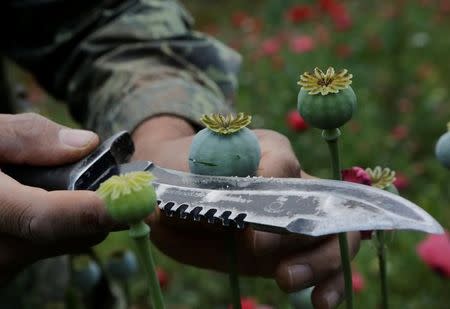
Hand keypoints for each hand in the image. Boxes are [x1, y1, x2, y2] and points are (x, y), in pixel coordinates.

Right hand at [0, 113, 118, 284]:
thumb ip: (26, 136)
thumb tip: (85, 144)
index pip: (45, 218)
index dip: (94, 210)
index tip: (135, 201)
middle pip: (71, 235)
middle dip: (97, 207)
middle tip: (108, 180)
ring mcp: (0, 266)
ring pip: (65, 243)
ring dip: (78, 217)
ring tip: (58, 185)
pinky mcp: (6, 271)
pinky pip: (49, 249)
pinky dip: (59, 227)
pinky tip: (41, 203)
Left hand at [133, 116, 359, 308]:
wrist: (184, 186)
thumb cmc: (183, 179)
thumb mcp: (174, 185)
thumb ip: (174, 199)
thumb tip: (160, 216)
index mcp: (265, 152)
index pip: (280, 164)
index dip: (271, 192)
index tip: (247, 225)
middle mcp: (290, 184)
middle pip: (321, 204)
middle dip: (305, 238)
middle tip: (278, 267)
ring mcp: (297, 218)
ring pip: (335, 234)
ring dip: (322, 264)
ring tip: (288, 281)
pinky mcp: (295, 248)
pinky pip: (329, 262)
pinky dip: (332, 282)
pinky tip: (318, 302)